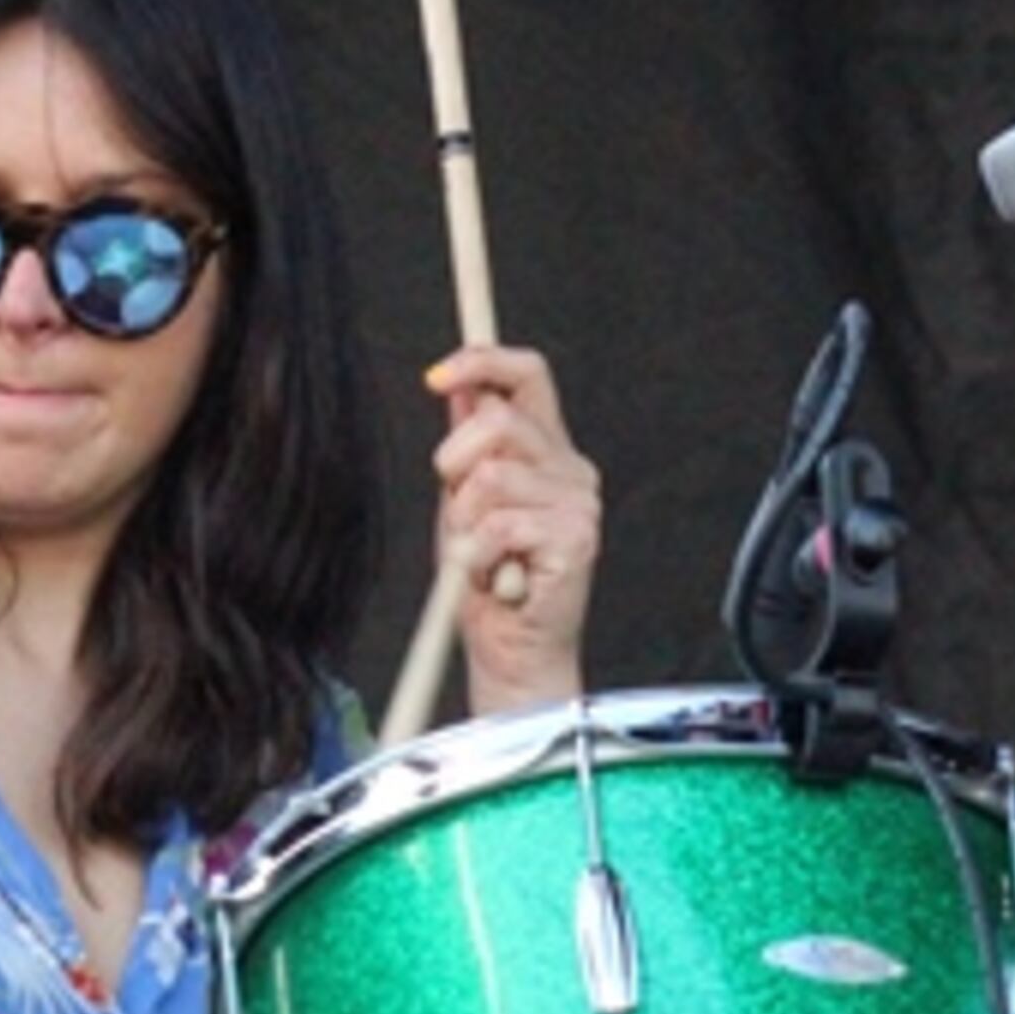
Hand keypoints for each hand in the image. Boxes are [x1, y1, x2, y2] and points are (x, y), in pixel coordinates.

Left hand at [428, 342, 600, 712]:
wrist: (512, 652)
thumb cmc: (487, 581)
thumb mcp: (463, 503)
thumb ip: (466, 449)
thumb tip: (456, 386)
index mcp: (547, 450)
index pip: (529, 374)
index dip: (482, 361)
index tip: (435, 378)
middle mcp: (571, 468)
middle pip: (498, 419)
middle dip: (453, 464)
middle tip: (460, 514)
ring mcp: (579, 502)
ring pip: (491, 473)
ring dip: (465, 521)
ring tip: (480, 555)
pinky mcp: (578, 538)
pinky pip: (500, 524)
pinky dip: (479, 555)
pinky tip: (495, 577)